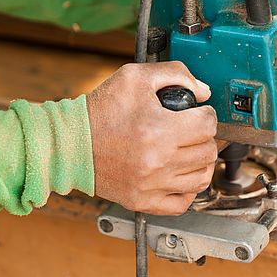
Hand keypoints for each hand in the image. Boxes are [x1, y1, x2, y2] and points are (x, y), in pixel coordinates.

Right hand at [87, 61, 217, 215]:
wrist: (69, 143)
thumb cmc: (99, 111)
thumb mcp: (134, 77)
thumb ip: (174, 74)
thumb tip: (203, 91)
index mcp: (159, 129)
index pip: (208, 124)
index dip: (206, 114)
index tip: (197, 113)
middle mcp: (158, 161)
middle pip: (207, 151)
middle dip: (204, 136)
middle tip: (192, 130)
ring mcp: (151, 185)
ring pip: (201, 178)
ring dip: (200, 162)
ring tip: (189, 152)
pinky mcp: (142, 200)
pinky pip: (182, 203)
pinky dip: (187, 190)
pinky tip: (180, 175)